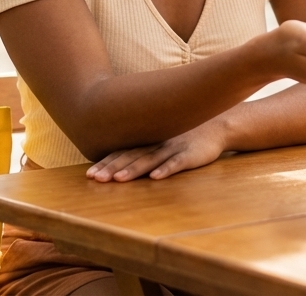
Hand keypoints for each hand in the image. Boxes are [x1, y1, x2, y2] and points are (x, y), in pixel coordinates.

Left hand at [87, 120, 226, 181]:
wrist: (216, 125)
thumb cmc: (184, 136)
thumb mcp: (161, 139)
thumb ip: (143, 148)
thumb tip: (118, 162)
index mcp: (147, 141)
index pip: (122, 152)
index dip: (105, 163)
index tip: (89, 175)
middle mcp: (156, 143)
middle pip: (131, 156)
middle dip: (112, 168)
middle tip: (95, 179)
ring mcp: (173, 148)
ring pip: (150, 159)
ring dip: (133, 170)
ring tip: (118, 180)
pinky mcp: (190, 154)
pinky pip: (177, 163)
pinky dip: (166, 169)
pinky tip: (155, 178)